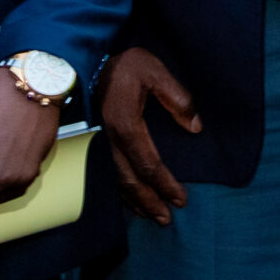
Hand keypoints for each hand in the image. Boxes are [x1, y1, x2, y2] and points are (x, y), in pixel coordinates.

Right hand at [102, 45, 199, 225]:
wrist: (84, 60)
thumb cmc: (125, 65)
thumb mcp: (155, 72)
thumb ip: (178, 98)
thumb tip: (195, 126)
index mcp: (127, 125)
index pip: (149, 164)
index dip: (165, 184)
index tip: (181, 199)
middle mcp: (110, 139)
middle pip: (130, 180)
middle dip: (149, 202)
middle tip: (167, 220)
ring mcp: (100, 142)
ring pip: (116, 180)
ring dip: (134, 202)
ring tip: (152, 216)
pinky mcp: (96, 140)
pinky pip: (108, 172)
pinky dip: (120, 190)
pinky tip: (130, 199)